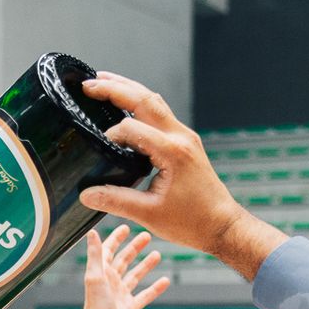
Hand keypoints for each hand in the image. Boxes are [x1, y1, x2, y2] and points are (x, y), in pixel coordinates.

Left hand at [76, 225, 169, 308]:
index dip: (116, 238)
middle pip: (125, 260)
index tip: (126, 227)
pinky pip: (145, 295)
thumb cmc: (96, 305)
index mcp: (102, 272)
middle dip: (135, 248)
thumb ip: (95, 254)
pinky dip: (155, 288)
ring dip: (146, 265)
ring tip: (158, 254)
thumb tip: (91, 231)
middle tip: (147, 236)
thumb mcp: (95, 275)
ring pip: (136, 275)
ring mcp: (122, 294)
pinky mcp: (131, 307)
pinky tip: (165, 281)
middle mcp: (112, 281)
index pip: (109, 250)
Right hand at [77, 72, 287, 276]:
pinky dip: (140, 104)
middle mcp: (180, 137)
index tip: (97, 149)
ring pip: (154, 102)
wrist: (222, 225)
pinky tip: (126, 104)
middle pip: (144, 100)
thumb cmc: (192, 222)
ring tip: (103, 82)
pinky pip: (161, 114)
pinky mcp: (185, 142)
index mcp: (173, 152)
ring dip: (128, 90)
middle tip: (88, 84)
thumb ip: (116, 202)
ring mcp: (185, 137)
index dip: (110, 136)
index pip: (132, 130)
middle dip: (115, 88)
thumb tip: (86, 194)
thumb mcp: (149, 214)